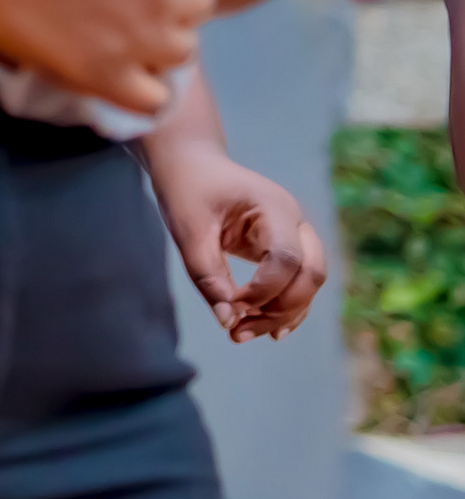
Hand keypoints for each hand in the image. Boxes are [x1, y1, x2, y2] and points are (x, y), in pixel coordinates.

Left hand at [148, 140, 326, 341]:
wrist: (189, 163)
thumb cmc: (187, 189)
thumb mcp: (188, 230)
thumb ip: (207, 275)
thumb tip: (227, 321)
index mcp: (275, 207)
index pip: (287, 259)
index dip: (264, 290)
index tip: (231, 304)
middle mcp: (294, 221)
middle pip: (311, 275)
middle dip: (281, 309)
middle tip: (239, 332)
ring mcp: (295, 235)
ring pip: (308, 284)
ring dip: (281, 314)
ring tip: (241, 334)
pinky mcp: (284, 249)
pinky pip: (296, 283)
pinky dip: (282, 307)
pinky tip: (263, 329)